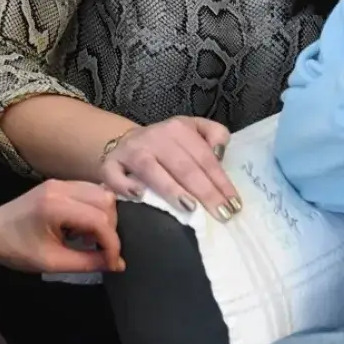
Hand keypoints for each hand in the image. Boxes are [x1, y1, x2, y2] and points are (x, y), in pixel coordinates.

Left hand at [0, 180, 123, 272]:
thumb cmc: (16, 250)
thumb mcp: (52, 262)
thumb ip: (87, 262)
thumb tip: (117, 264)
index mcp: (56, 206)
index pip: (100, 220)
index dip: (112, 244)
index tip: (113, 263)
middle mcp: (62, 188)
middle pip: (106, 202)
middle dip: (110, 230)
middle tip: (99, 251)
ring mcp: (61, 183)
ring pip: (101, 193)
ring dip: (104, 218)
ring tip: (88, 239)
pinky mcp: (59, 184)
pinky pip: (90, 192)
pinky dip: (94, 210)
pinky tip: (81, 228)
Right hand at [100, 116, 241, 220]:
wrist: (124, 141)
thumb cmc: (165, 144)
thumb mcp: (192, 130)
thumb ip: (213, 134)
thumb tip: (220, 151)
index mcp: (179, 129)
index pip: (205, 158)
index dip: (220, 181)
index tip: (234, 204)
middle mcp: (155, 137)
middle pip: (184, 166)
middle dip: (205, 192)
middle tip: (221, 214)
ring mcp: (131, 151)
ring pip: (152, 170)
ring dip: (170, 189)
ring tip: (190, 207)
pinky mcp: (109, 164)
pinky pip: (115, 175)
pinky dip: (125, 186)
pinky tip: (139, 196)